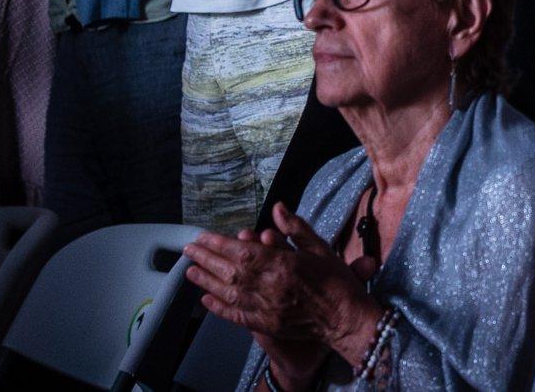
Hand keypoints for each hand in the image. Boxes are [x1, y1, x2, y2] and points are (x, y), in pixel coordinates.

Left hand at [184, 203, 382, 366]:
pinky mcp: (266, 325)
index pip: (242, 252)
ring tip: (190, 271)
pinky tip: (206, 299)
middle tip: (189, 250)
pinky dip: (218, 308)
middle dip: (206, 259)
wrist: (345, 319)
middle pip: (230, 271)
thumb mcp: (320, 248)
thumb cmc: (336, 282)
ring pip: (228, 293)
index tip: (203, 237)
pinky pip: (236, 316)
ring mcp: (266, 308)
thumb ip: (296, 228)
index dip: (219, 244)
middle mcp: (270, 286)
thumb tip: (278, 208)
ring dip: (207, 281)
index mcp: (284, 264)